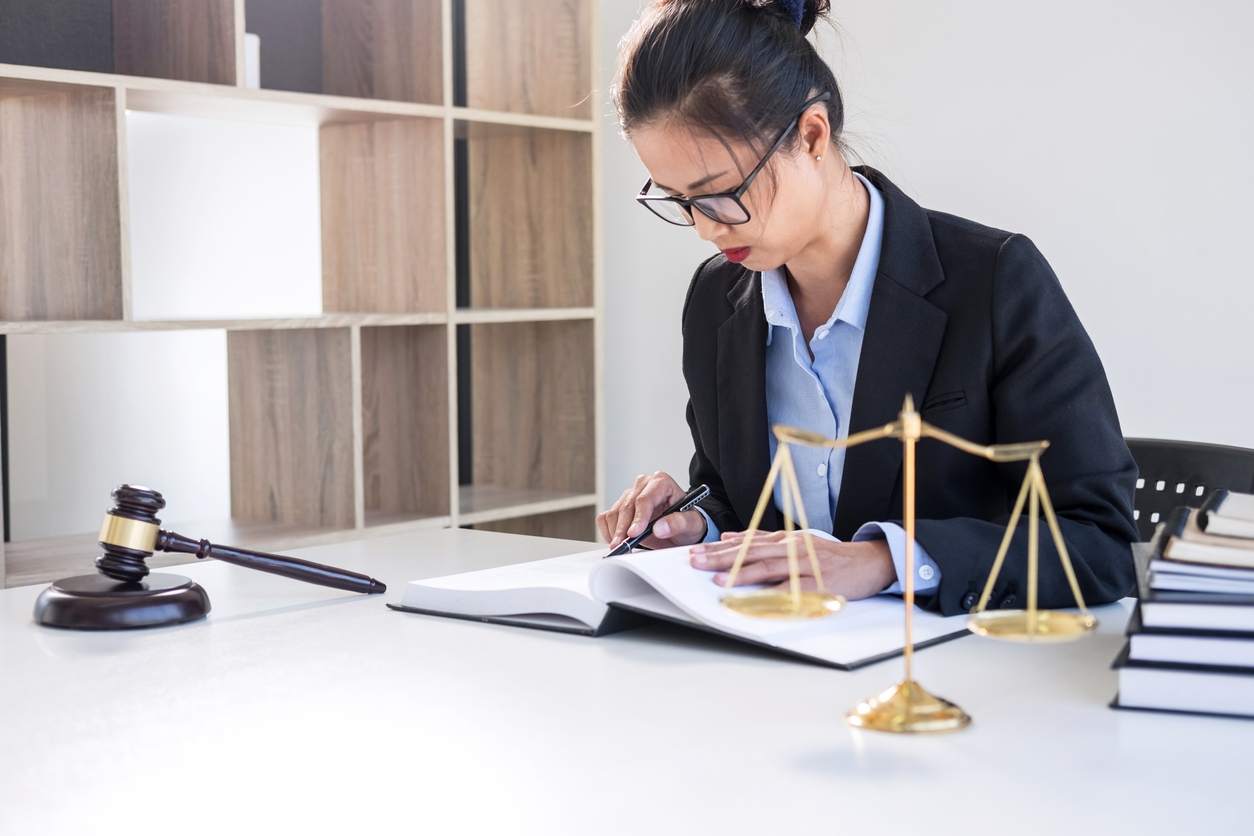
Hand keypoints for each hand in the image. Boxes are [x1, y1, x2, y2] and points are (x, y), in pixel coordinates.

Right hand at [597, 472, 707, 549]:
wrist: (682, 529)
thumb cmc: (687, 522)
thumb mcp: (691, 524)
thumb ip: (679, 523)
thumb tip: (660, 527)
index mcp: (661, 482)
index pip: (645, 499)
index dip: (638, 517)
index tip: (634, 534)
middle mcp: (643, 485)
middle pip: (627, 506)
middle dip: (623, 529)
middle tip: (623, 546)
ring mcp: (630, 495)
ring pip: (614, 512)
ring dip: (615, 532)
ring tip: (621, 547)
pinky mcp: (620, 506)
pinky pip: (606, 517)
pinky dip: (608, 531)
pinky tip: (617, 541)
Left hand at [688, 531, 896, 600]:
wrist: (869, 562)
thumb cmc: (830, 556)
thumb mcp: (796, 541)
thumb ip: (764, 540)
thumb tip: (730, 537)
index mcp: (785, 539)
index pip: (746, 542)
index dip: (719, 547)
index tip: (695, 551)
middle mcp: (792, 548)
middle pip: (751, 552)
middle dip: (721, 557)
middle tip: (696, 561)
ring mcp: (804, 564)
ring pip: (768, 567)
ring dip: (742, 573)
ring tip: (719, 579)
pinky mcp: (817, 582)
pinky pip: (791, 589)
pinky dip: (772, 594)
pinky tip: (755, 598)